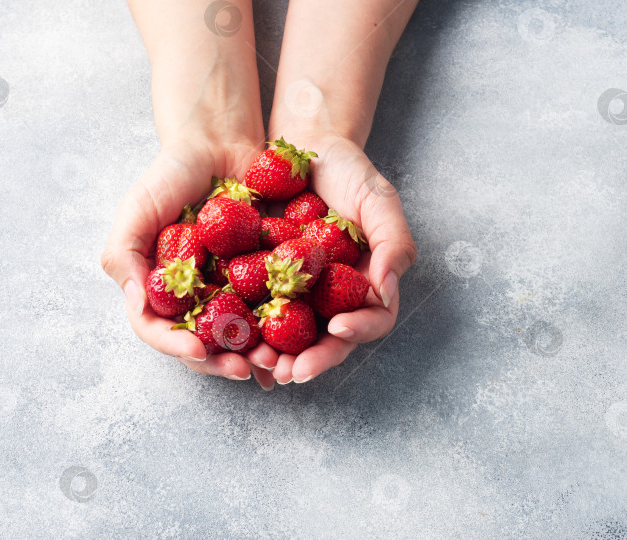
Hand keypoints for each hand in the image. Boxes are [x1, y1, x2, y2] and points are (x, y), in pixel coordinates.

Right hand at [100, 134, 276, 388]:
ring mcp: (231, 292)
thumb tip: (138, 304)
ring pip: (243, 336)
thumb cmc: (171, 176)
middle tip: (245, 370)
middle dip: (223, 362)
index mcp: (161, 292)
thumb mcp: (137, 210)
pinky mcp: (267, 278)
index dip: (177, 347)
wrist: (219, 144)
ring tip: (276, 363)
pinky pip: (277, 310)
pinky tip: (300, 342)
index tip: (199, 352)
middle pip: (205, 344)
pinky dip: (286, 328)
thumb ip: (125, 256)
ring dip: (257, 355)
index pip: (161, 332)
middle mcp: (195, 299)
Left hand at [255, 134, 416, 383]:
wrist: (305, 147)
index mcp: (367, 284)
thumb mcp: (379, 200)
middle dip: (312, 360)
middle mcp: (334, 297)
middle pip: (328, 341)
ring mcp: (298, 293)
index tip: (339, 327)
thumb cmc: (349, 172)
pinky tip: (232, 339)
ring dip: (277, 356)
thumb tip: (385, 290)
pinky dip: (247, 330)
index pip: (371, 320)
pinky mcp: (263, 283)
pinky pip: (255, 312)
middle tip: (290, 371)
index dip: (358, 331)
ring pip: (291, 337)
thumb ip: (394, 242)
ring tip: (259, 364)